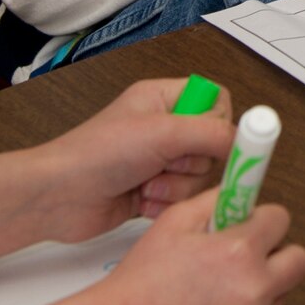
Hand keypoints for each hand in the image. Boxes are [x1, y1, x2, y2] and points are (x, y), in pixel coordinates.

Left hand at [22, 78, 235, 244]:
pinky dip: (165, 205)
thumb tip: (246, 139)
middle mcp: (164, 128)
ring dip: (175, 187)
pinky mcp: (152, 192)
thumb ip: (211, 134)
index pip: (216, 102)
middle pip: (212, 146)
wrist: (58, 197)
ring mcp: (158, 161)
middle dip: (192, 163)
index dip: (221, 123)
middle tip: (167, 163)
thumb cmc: (96, 154)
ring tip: (146, 185)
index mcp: (164, 99)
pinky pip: (181, 200)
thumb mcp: (162, 134)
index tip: (216, 141)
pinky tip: (141, 202)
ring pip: (198, 177)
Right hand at [96, 188, 304, 304]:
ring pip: (281, 293)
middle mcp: (254, 287)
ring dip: (262, 286)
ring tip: (221, 286)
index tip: (252, 224)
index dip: (262, 219)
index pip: (281, 219)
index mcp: (240, 250)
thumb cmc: (141, 282)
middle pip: (298, 260)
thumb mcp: (174, 221)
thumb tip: (239, 192)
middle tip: (249, 254)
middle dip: (277, 252)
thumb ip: (215, 201)